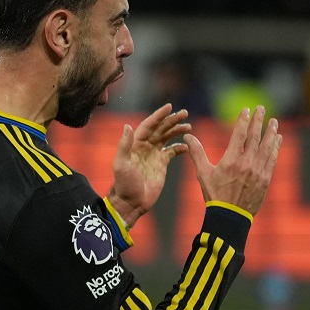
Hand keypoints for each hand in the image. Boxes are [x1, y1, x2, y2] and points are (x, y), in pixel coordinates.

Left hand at [106, 104, 190, 227]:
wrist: (131, 202)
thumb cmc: (124, 184)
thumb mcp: (121, 164)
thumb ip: (124, 145)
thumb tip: (127, 126)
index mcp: (135, 144)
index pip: (149, 125)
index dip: (158, 116)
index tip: (169, 107)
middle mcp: (145, 147)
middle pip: (160, 129)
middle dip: (172, 120)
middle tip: (184, 113)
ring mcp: (154, 155)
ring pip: (167, 138)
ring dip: (177, 131)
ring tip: (188, 127)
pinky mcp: (161, 165)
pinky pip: (172, 152)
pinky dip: (179, 148)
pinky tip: (187, 146)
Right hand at [185, 106, 280, 215]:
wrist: (230, 216)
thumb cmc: (215, 195)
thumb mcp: (203, 173)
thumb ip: (197, 153)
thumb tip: (187, 136)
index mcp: (231, 160)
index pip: (239, 134)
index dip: (243, 120)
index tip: (247, 110)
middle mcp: (246, 163)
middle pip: (255, 137)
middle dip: (258, 121)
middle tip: (261, 108)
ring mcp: (258, 171)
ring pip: (266, 147)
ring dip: (271, 132)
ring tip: (274, 122)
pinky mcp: (265, 179)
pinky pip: (272, 159)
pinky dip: (275, 148)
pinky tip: (277, 140)